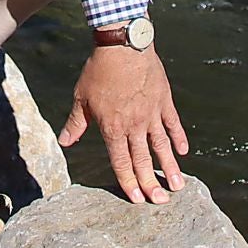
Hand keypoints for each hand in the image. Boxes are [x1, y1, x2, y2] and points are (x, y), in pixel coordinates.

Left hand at [58, 46, 187, 203]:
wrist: (123, 45)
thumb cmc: (99, 70)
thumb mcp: (81, 97)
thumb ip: (76, 123)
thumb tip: (64, 142)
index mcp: (113, 127)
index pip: (121, 162)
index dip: (128, 182)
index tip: (136, 199)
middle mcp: (134, 125)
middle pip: (143, 160)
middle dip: (151, 183)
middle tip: (160, 202)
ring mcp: (151, 113)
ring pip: (162, 146)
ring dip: (170, 167)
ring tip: (178, 186)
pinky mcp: (164, 100)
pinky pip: (173, 123)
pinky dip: (179, 137)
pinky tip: (183, 151)